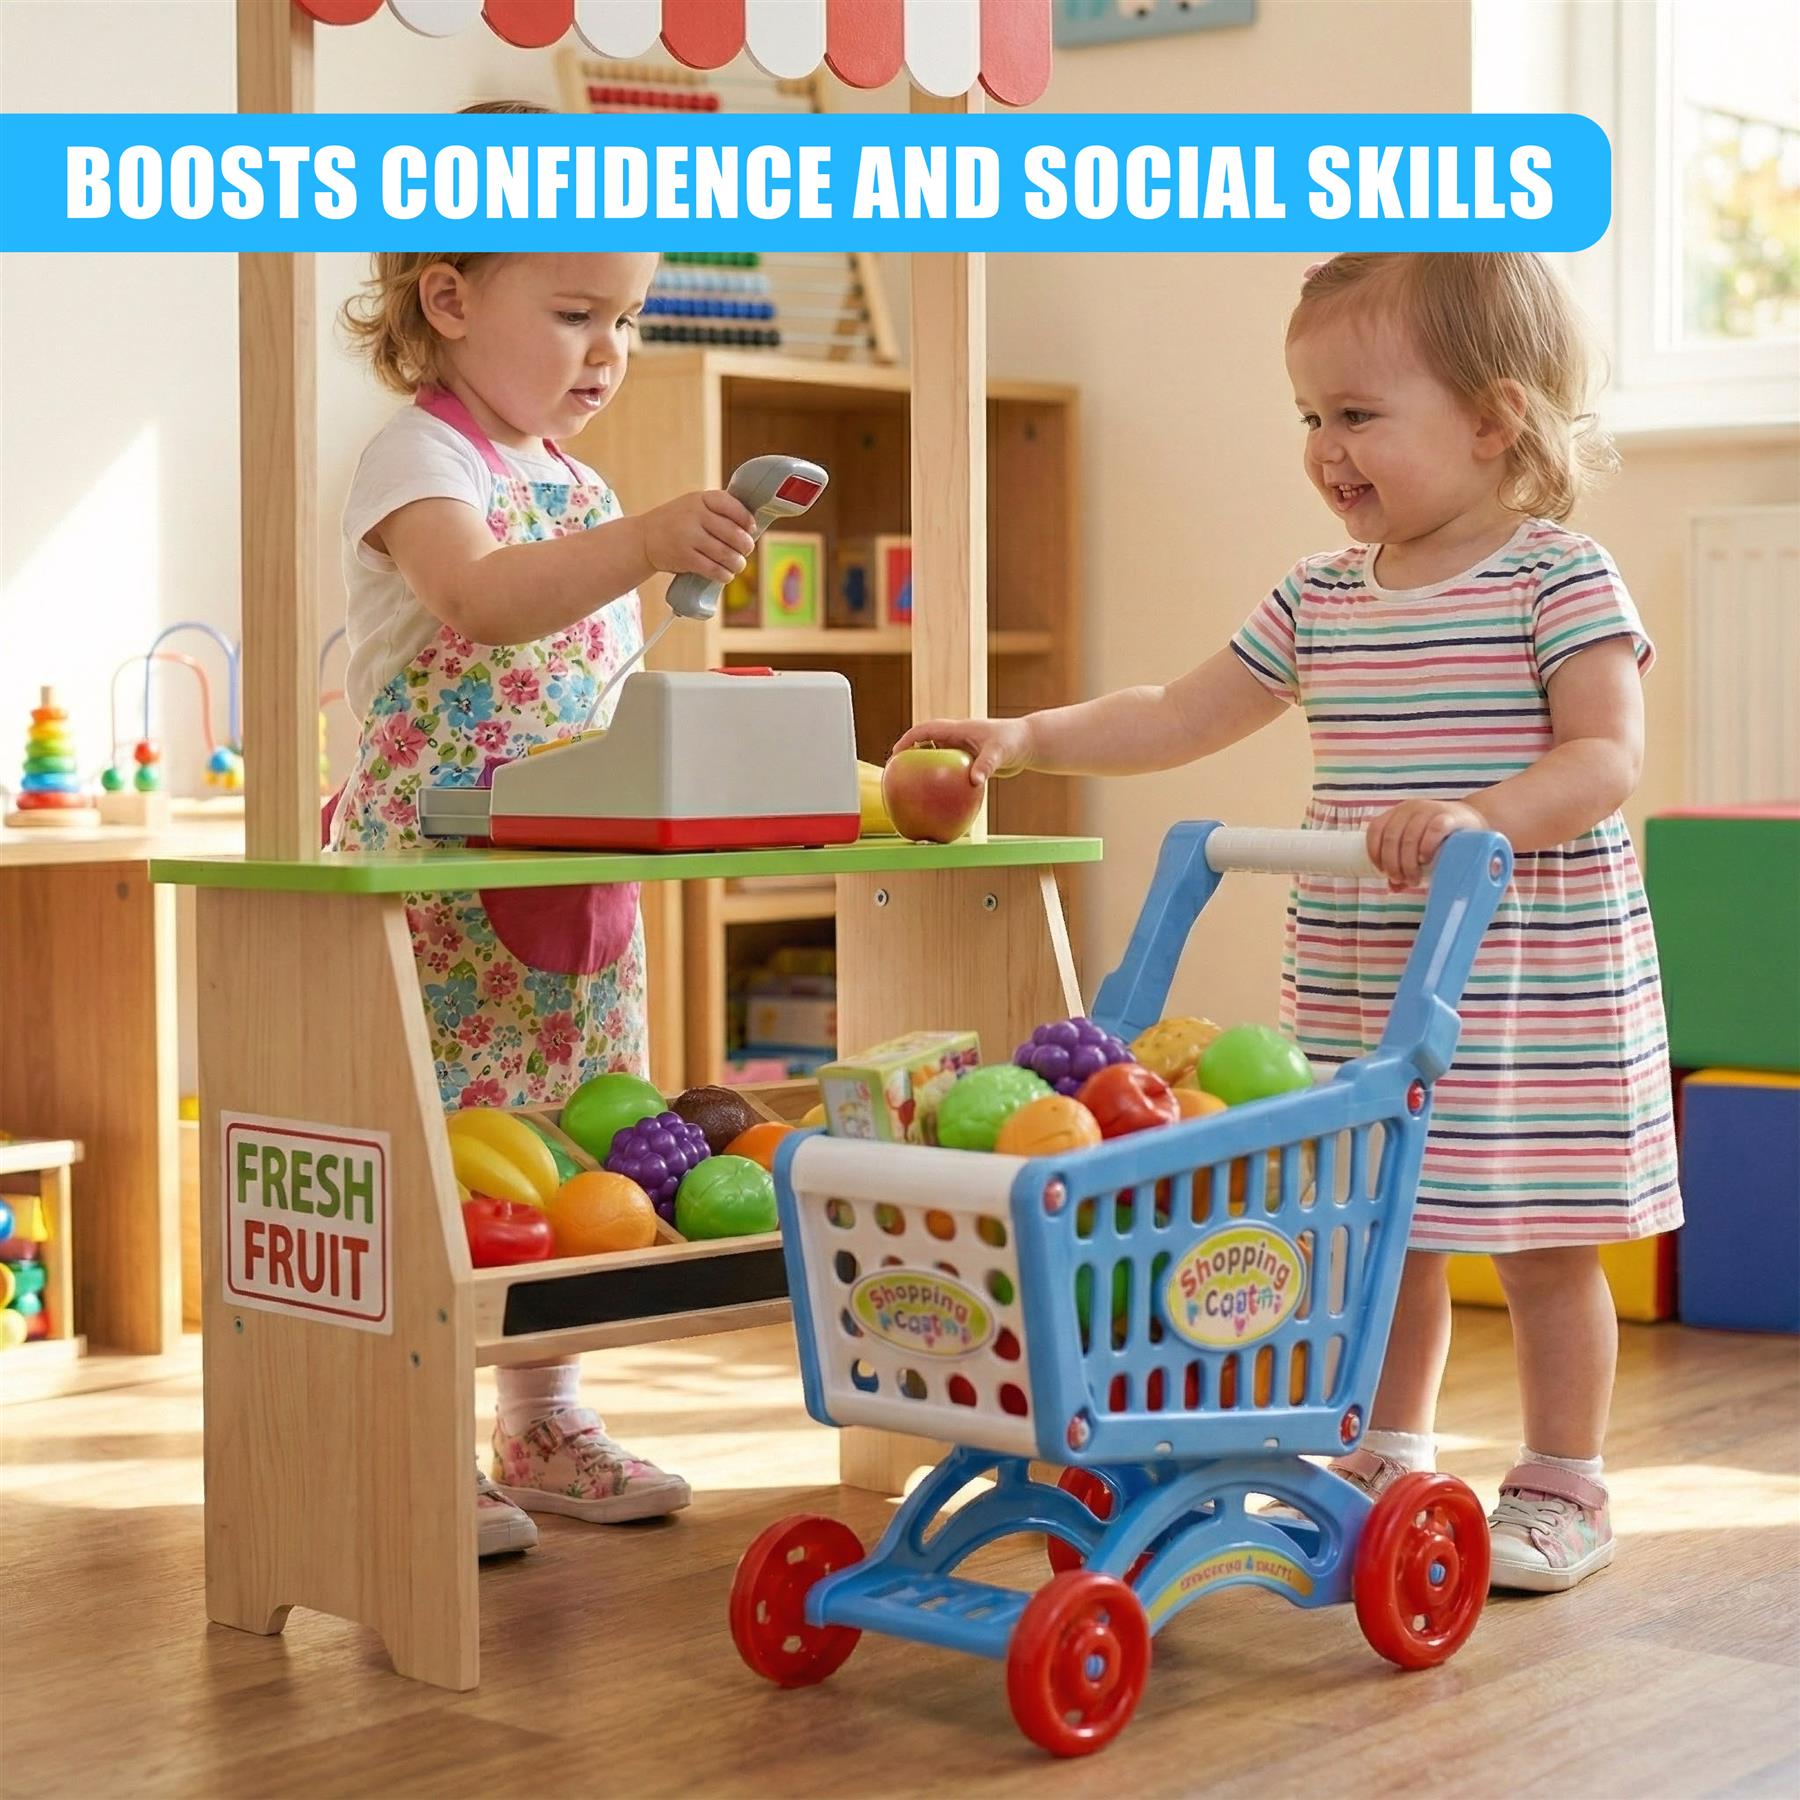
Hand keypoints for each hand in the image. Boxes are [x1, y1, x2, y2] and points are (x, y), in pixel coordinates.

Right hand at [638, 489, 756, 584]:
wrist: (643, 538)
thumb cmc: (676, 523)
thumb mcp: (693, 506)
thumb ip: (717, 511)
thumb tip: (750, 528)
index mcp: (700, 499)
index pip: (731, 505)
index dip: (746, 519)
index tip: (751, 529)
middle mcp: (695, 515)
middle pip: (733, 534)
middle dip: (746, 546)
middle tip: (745, 551)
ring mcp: (689, 536)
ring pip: (726, 554)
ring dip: (738, 563)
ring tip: (738, 565)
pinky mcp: (685, 557)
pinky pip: (713, 569)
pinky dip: (724, 574)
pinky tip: (726, 575)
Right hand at [892, 716, 1033, 783]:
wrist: (1029, 743)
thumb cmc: (1014, 742)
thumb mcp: (999, 753)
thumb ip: (986, 765)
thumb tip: (974, 781)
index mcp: (957, 729)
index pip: (925, 731)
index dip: (908, 741)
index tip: (895, 755)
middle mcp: (956, 737)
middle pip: (924, 743)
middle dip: (908, 754)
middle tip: (896, 772)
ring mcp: (961, 749)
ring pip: (935, 757)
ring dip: (923, 767)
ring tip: (910, 787)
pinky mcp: (968, 761)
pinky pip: (949, 771)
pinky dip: (940, 781)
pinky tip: (938, 801)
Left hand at [1365, 799, 1486, 887]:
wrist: (1473, 821)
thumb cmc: (1440, 837)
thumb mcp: (1418, 847)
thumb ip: (1404, 864)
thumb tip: (1393, 887)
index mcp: (1398, 813)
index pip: (1376, 830)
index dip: (1374, 852)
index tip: (1382, 871)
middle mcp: (1411, 809)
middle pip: (1391, 838)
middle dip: (1393, 864)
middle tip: (1401, 880)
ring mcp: (1430, 810)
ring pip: (1409, 837)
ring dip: (1408, 863)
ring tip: (1414, 879)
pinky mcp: (1449, 816)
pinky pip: (1434, 830)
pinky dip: (1426, 847)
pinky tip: (1426, 860)